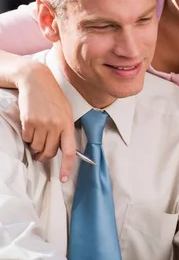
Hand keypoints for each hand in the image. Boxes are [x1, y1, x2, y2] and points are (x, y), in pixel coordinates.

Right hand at [17, 61, 75, 181]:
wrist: (36, 81)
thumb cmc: (53, 97)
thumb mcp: (65, 111)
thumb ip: (65, 129)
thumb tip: (64, 148)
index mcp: (67, 124)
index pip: (69, 151)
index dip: (66, 167)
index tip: (63, 179)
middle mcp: (55, 125)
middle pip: (50, 152)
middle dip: (44, 155)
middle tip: (41, 152)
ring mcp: (41, 123)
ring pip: (36, 147)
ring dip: (35, 145)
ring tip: (36, 133)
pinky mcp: (28, 121)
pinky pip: (27, 138)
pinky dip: (27, 136)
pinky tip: (30, 126)